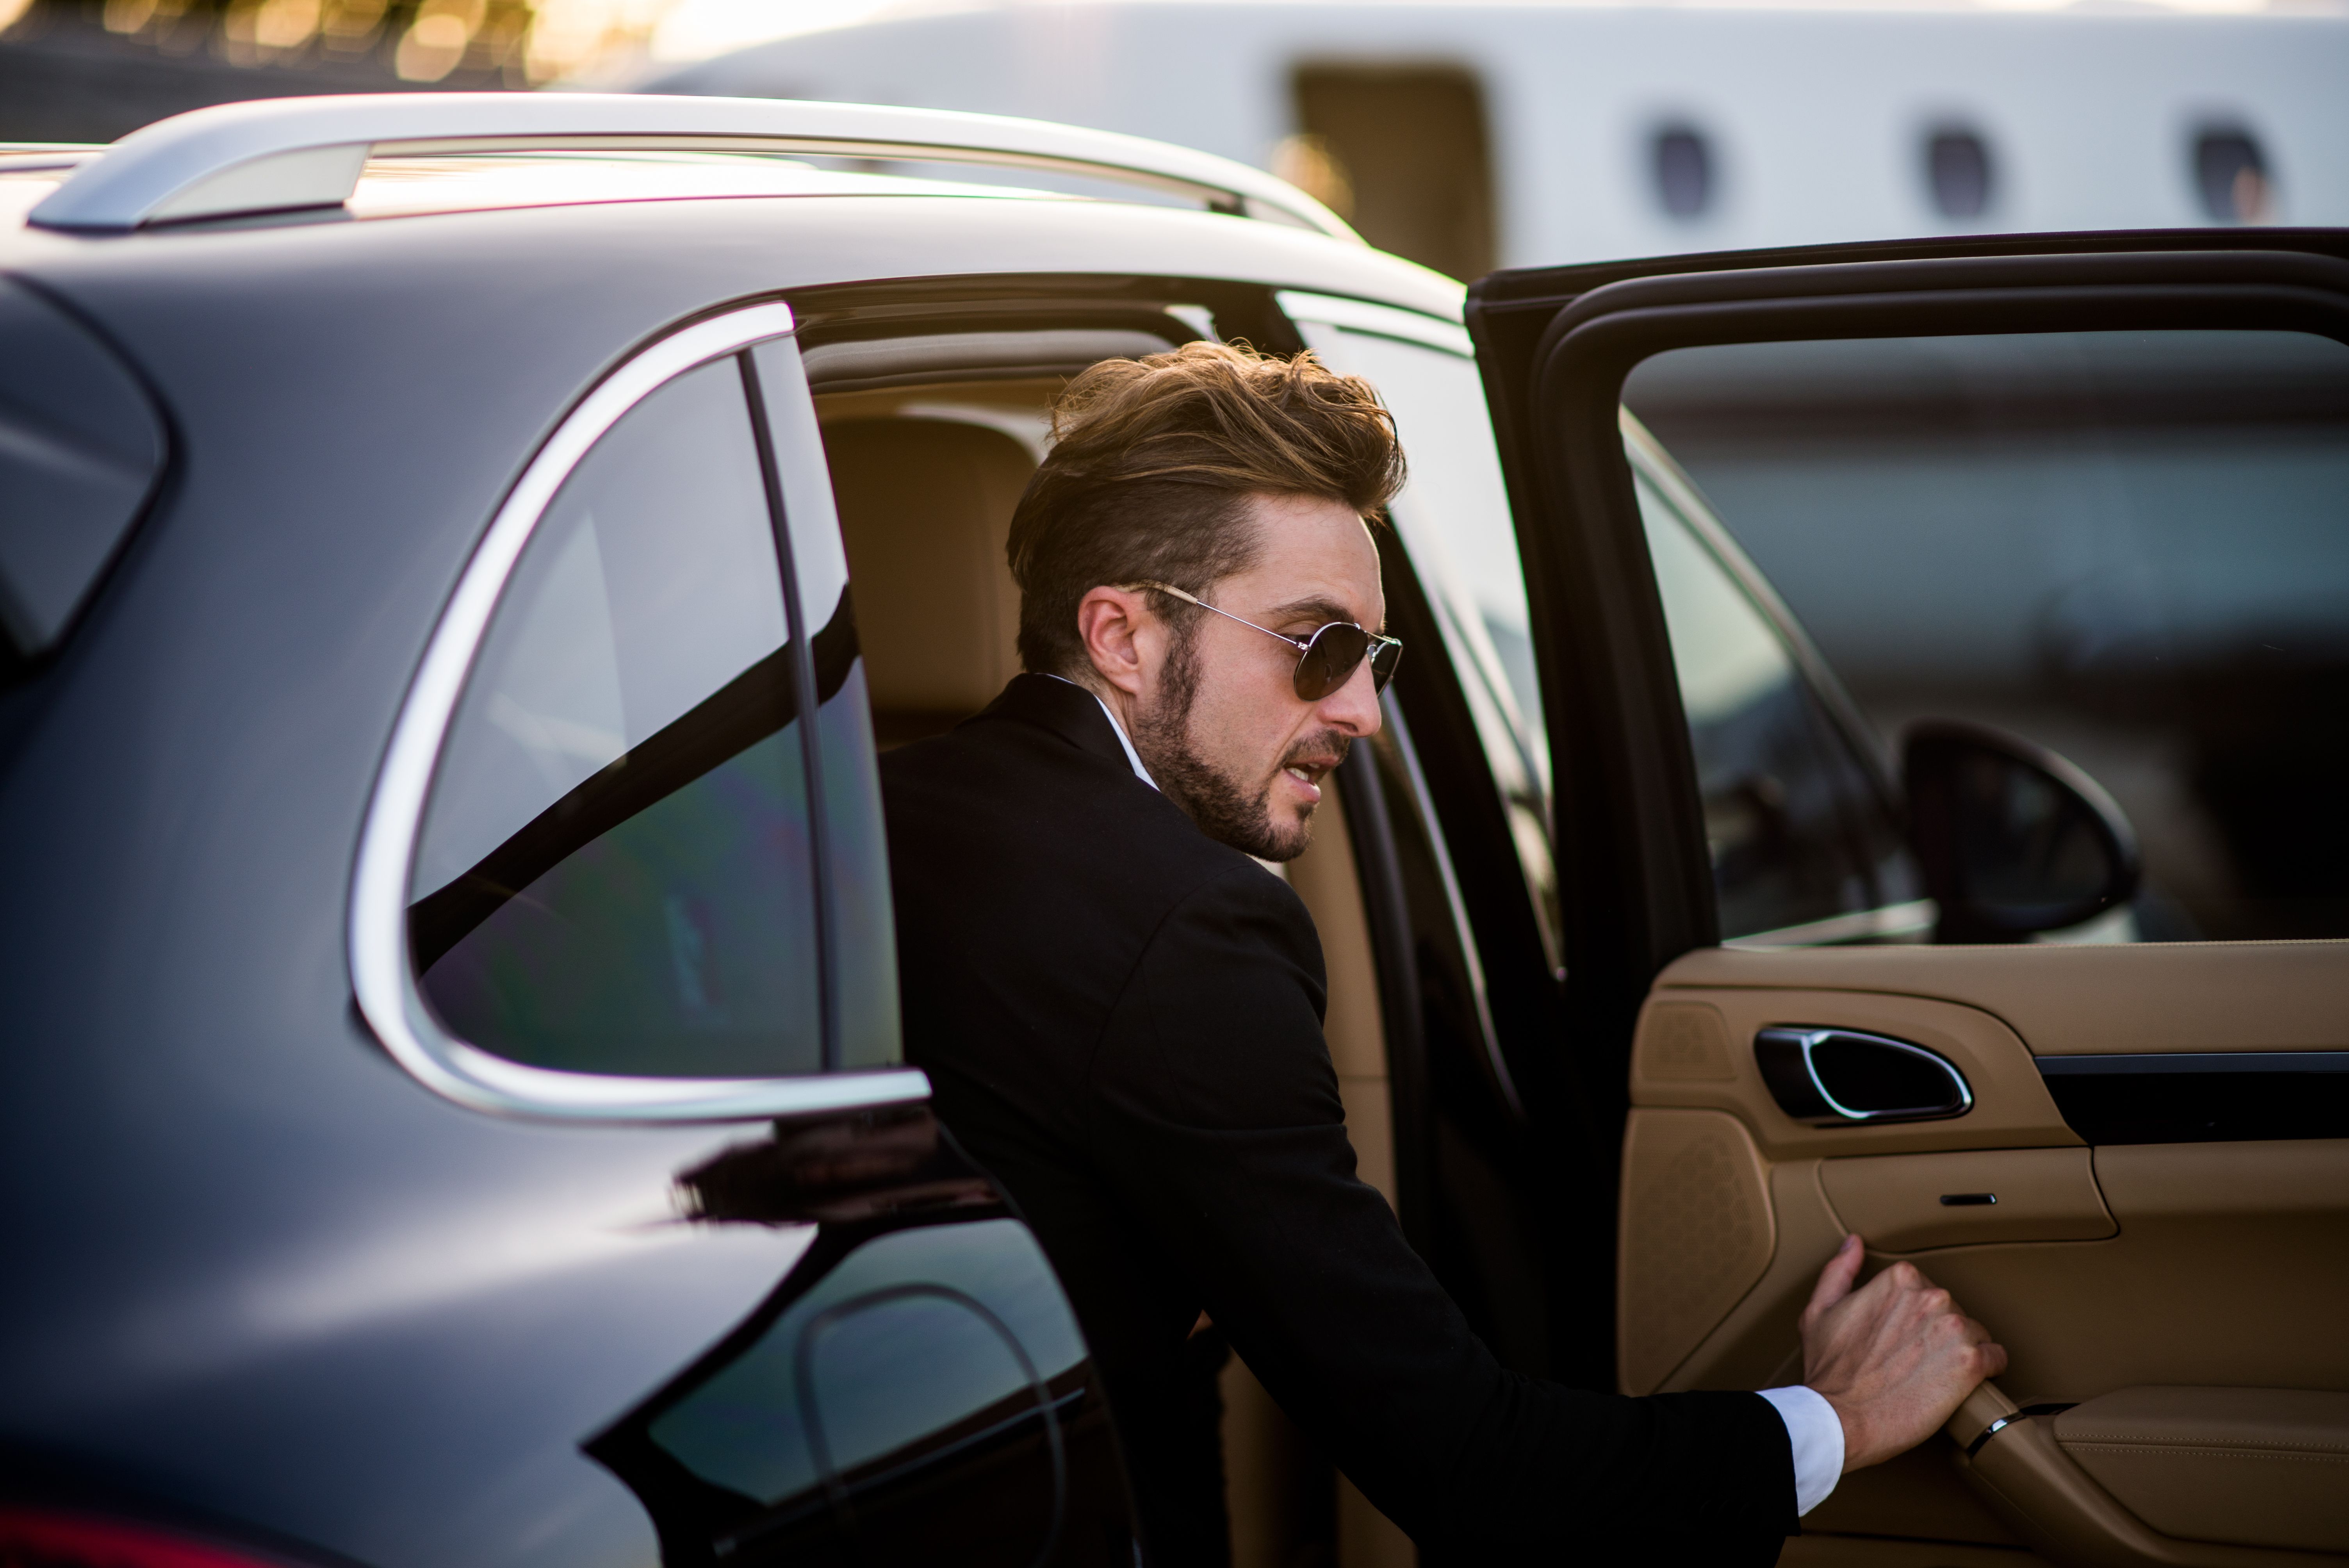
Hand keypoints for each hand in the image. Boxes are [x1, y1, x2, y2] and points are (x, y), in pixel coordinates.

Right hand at [1800, 1234, 2007, 1470]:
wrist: (1841, 1419)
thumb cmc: (1830, 1371)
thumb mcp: (1819, 1310)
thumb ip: (1840, 1270)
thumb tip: (1854, 1244)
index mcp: (1900, 1280)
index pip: (1926, 1291)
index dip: (1914, 1319)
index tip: (1903, 1339)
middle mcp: (1932, 1297)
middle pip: (1953, 1311)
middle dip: (1939, 1335)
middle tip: (1915, 1362)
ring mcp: (1955, 1329)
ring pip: (1975, 1334)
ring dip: (1960, 1353)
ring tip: (1934, 1376)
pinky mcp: (1972, 1364)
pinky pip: (1997, 1358)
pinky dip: (1987, 1370)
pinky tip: (1964, 1383)